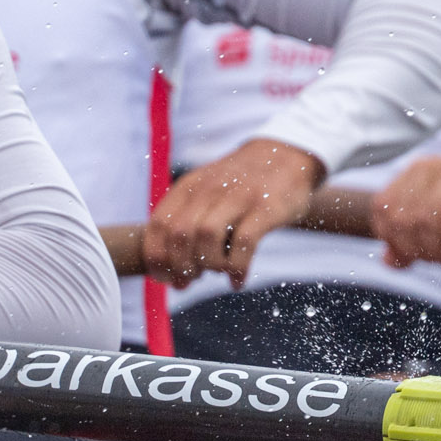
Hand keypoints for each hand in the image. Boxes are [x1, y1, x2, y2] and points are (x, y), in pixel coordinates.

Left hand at [145, 138, 327, 288]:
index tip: (166, 278)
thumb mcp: (205, 196)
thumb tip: (174, 282)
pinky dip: (237, 268)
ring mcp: (237, 196)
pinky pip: (244, 243)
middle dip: (181, 266)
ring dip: (208, 264)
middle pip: (179, 234)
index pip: (158, 225)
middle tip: (193, 278)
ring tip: (217, 272)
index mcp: (188, 187)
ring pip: (207, 236)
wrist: (284, 158)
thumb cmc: (238, 190)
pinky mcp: (265, 208)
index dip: (156, 258)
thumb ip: (186, 231)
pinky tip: (237, 280)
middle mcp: (209, 189)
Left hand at [371, 157, 440, 268]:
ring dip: (430, 249)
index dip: (390, 238)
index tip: (408, 257)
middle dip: (412, 248)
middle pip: (401, 216)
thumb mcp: (434, 229)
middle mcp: (431, 166)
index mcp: (414, 172)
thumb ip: (407, 244)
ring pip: (424, 218)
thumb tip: (388, 261)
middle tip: (431, 261)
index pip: (382, 208)